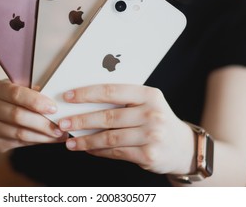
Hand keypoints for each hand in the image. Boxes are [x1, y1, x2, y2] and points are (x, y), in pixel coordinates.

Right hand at [0, 79, 66, 152]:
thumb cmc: (8, 96)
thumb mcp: (17, 87)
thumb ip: (32, 92)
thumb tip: (54, 103)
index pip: (16, 94)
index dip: (36, 102)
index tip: (54, 108)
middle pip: (18, 116)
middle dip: (42, 123)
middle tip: (60, 126)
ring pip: (19, 134)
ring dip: (42, 136)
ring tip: (59, 135)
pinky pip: (18, 144)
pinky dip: (36, 142)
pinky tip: (47, 139)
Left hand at [58, 84, 194, 174]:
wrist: (183, 147)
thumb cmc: (157, 120)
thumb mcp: (147, 103)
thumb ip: (122, 101)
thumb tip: (85, 103)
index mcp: (149, 95)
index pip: (111, 91)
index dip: (86, 94)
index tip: (67, 97)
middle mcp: (152, 114)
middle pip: (108, 116)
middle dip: (81, 120)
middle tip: (62, 123)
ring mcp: (152, 136)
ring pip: (109, 137)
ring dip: (86, 140)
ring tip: (70, 142)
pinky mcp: (149, 155)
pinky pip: (116, 152)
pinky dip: (98, 151)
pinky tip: (87, 149)